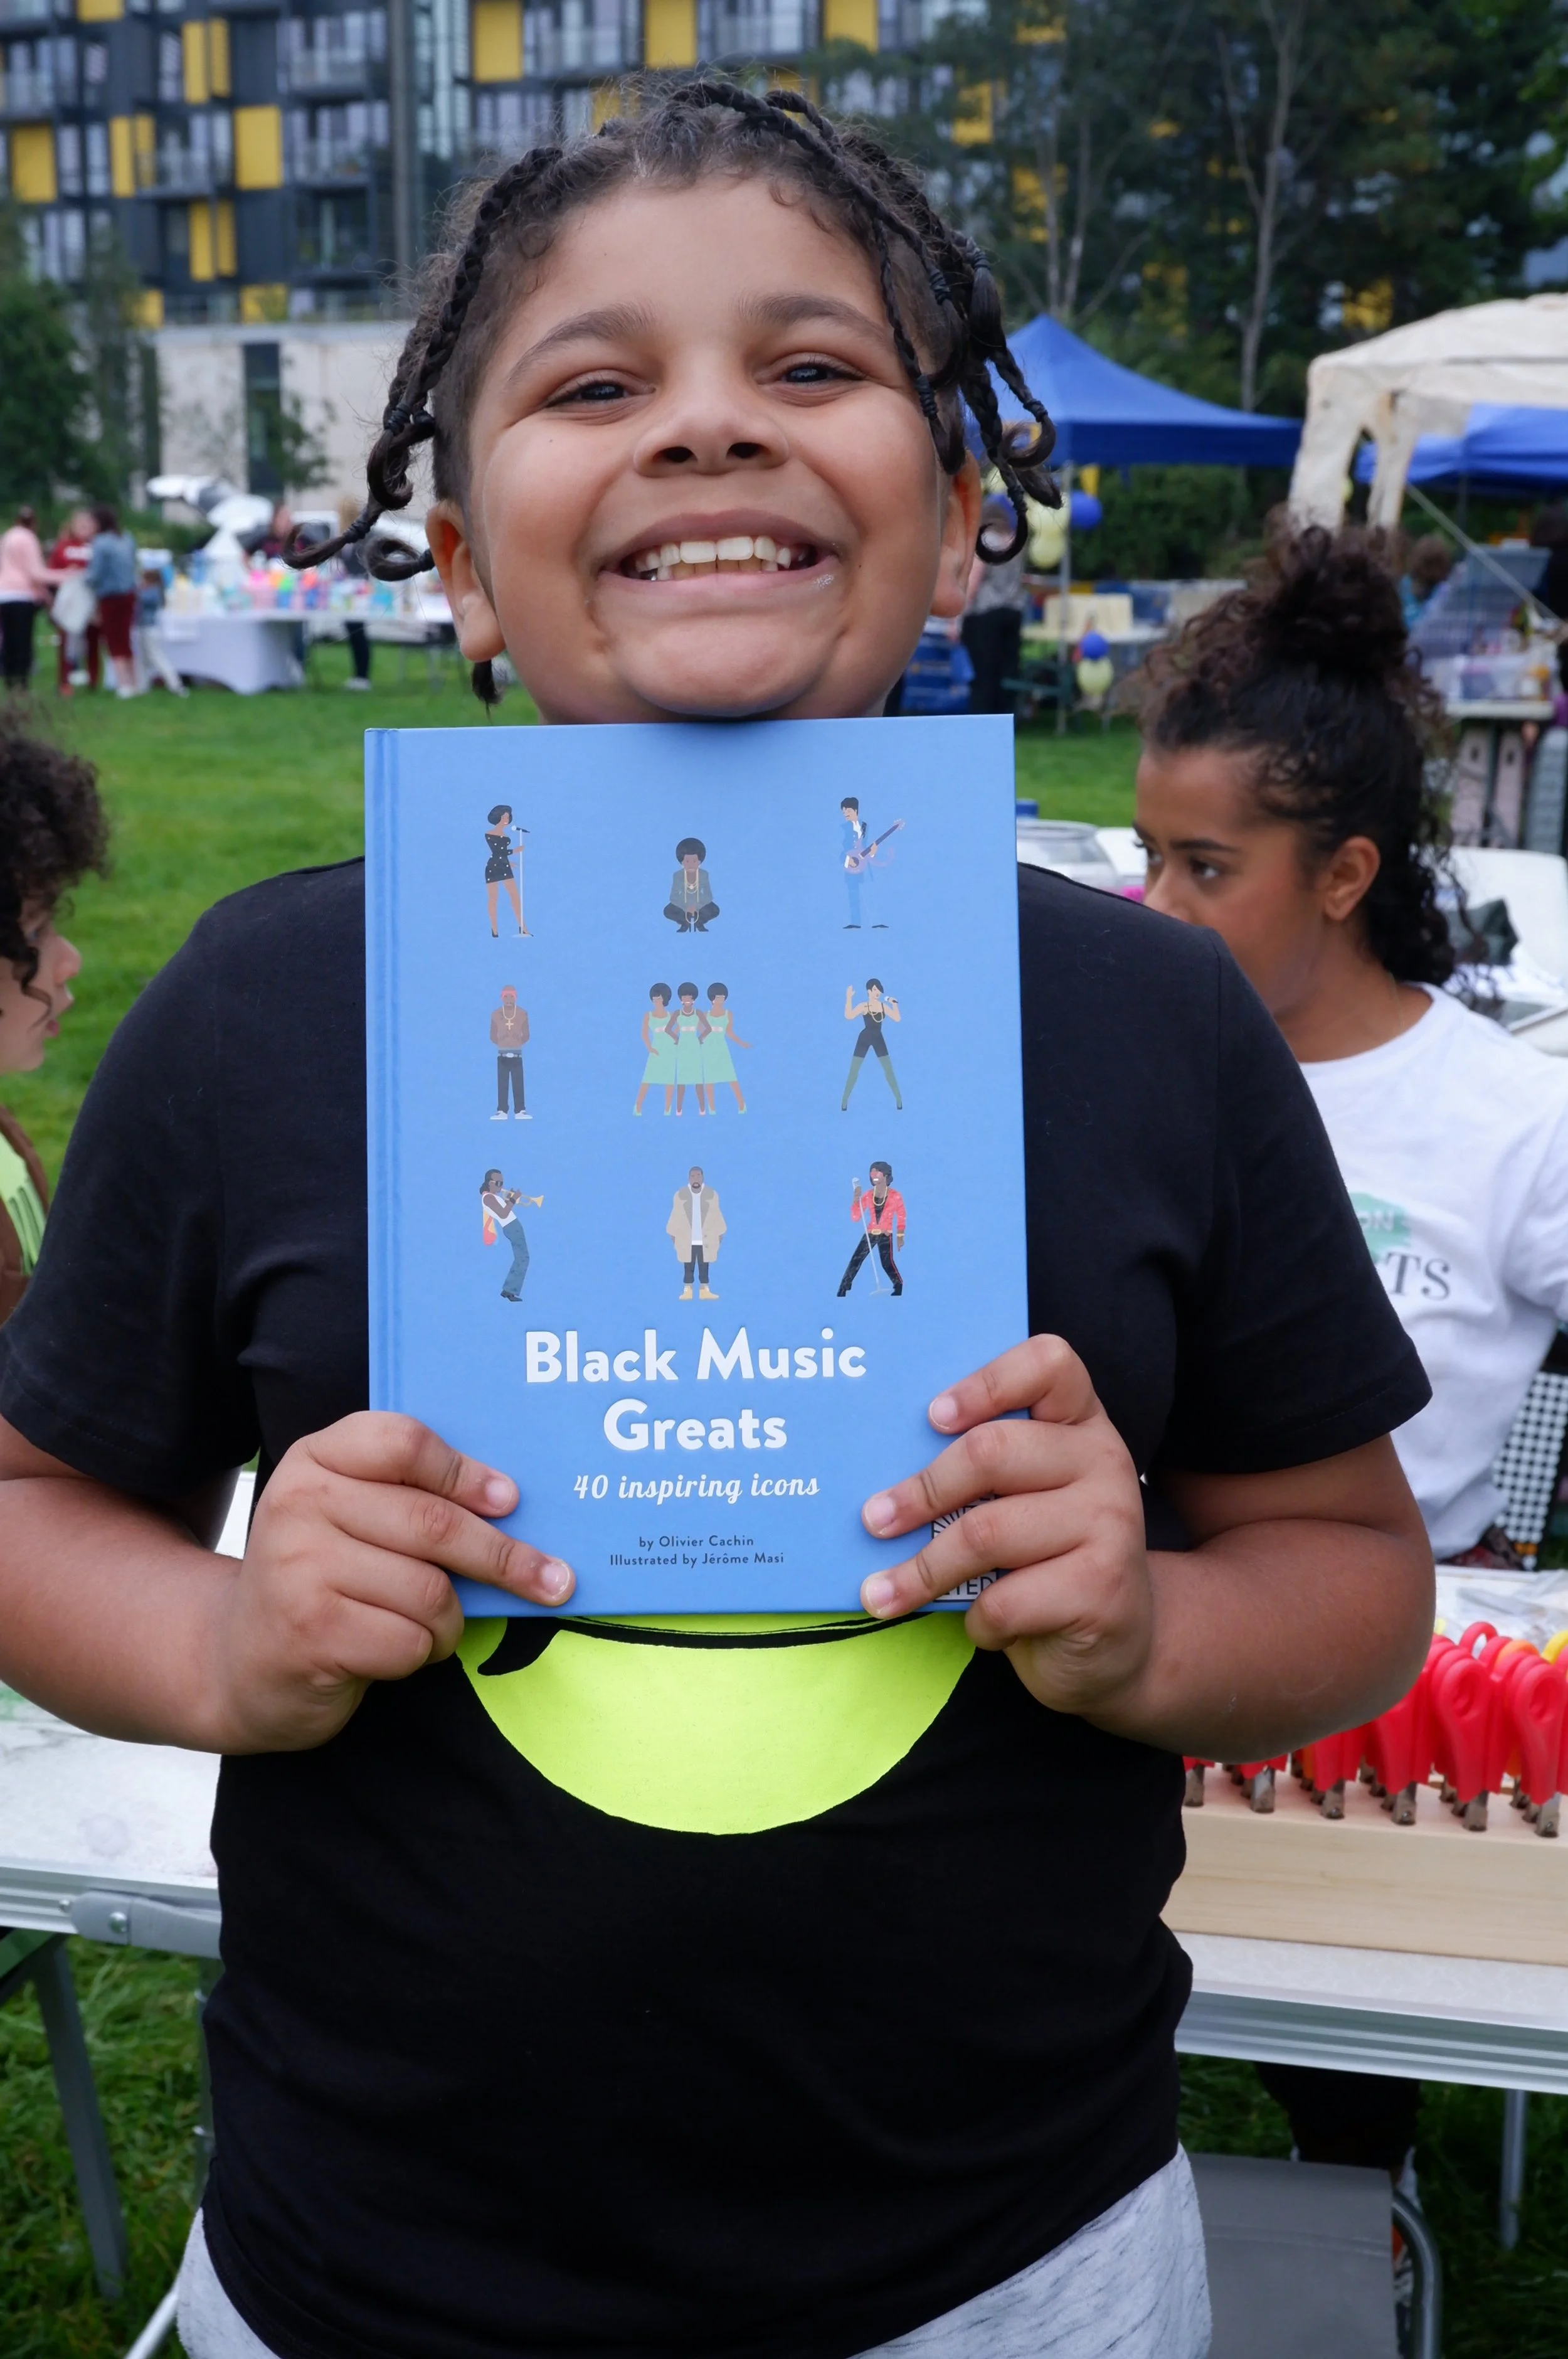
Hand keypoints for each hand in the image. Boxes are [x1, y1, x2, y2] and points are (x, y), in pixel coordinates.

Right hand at [214, 1412, 572, 1750]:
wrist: (239, 1660)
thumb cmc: (322, 1580)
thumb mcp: (347, 1516)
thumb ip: (405, 1493)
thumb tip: (512, 1501)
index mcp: (314, 1460)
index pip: (403, 1441)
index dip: (465, 1472)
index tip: (510, 1500)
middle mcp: (299, 1504)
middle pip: (434, 1523)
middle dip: (505, 1558)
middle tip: (554, 1580)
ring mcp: (299, 1569)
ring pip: (430, 1591)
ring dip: (449, 1621)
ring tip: (431, 1627)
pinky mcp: (310, 1632)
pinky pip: (410, 1641)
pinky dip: (422, 1653)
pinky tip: (396, 1651)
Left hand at [858, 1336, 1150, 1718]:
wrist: (1116, 1644)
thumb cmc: (1046, 1560)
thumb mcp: (1023, 1500)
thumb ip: (983, 1471)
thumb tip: (880, 1471)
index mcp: (1080, 1423)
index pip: (1048, 1366)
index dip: (985, 1383)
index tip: (933, 1416)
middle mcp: (1105, 1461)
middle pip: (992, 1452)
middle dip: (922, 1491)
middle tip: (875, 1519)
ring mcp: (1111, 1523)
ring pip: (987, 1532)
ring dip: (923, 1569)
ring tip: (883, 1592)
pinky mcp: (1102, 1588)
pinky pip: (1006, 1598)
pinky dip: (977, 1620)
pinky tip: (982, 1625)